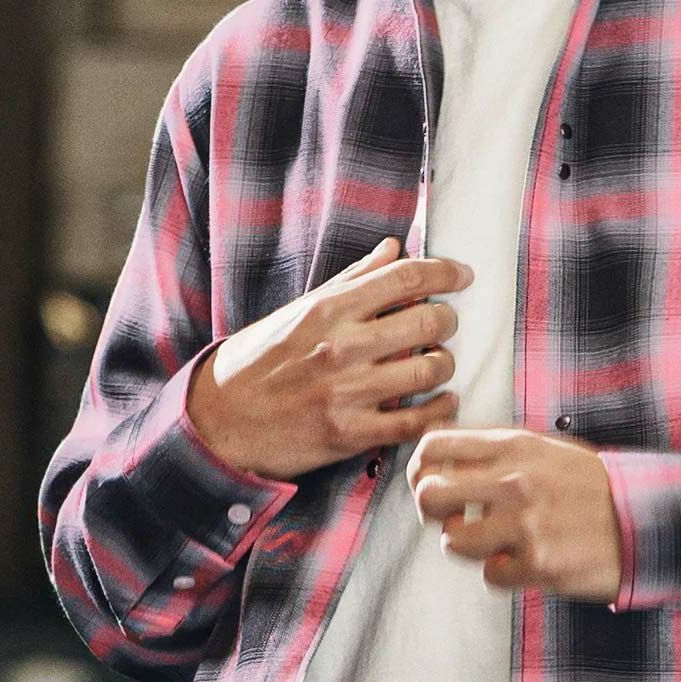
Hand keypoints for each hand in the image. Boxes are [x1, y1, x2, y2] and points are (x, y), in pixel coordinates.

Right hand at [185, 238, 473, 480]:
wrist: (217, 422)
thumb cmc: (259, 361)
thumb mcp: (298, 311)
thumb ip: (351, 280)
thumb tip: (394, 247)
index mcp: (328, 310)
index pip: (405, 278)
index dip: (445, 272)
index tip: (462, 276)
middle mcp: (341, 348)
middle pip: (428, 322)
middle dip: (448, 320)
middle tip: (445, 324)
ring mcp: (347, 393)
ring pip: (430, 371)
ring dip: (445, 364)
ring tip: (437, 363)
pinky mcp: (351, 434)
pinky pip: (417, 422)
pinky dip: (440, 410)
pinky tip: (443, 402)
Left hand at [405, 427, 622, 603]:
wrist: (648, 517)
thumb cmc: (593, 486)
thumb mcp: (547, 450)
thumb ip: (499, 452)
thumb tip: (446, 461)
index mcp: (514, 446)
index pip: (435, 446)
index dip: (419, 468)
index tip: (427, 481)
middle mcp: (514, 481)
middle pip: (429, 494)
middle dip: (430, 512)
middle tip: (451, 518)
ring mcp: (526, 524)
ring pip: (453, 541)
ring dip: (465, 546)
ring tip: (489, 543)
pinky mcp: (539, 564)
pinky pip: (491, 576)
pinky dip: (501, 574)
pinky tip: (520, 563)